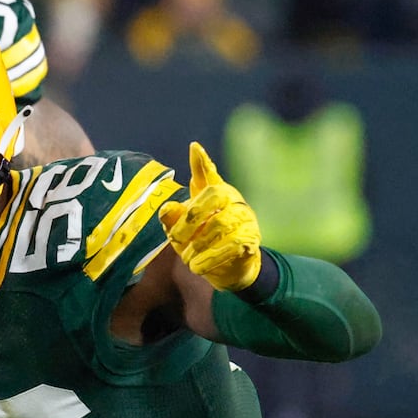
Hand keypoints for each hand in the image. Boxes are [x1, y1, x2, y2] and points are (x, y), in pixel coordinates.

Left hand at [157, 142, 261, 291]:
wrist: (228, 270)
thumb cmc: (202, 242)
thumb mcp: (182, 231)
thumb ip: (173, 219)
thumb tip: (166, 209)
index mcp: (215, 193)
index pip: (208, 175)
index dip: (201, 162)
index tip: (194, 147)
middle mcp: (233, 200)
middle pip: (213, 196)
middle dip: (189, 218)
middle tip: (173, 239)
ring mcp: (245, 218)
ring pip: (220, 224)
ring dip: (197, 245)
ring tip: (186, 260)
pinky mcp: (251, 239)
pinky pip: (232, 246)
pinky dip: (210, 258)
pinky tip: (197, 267)